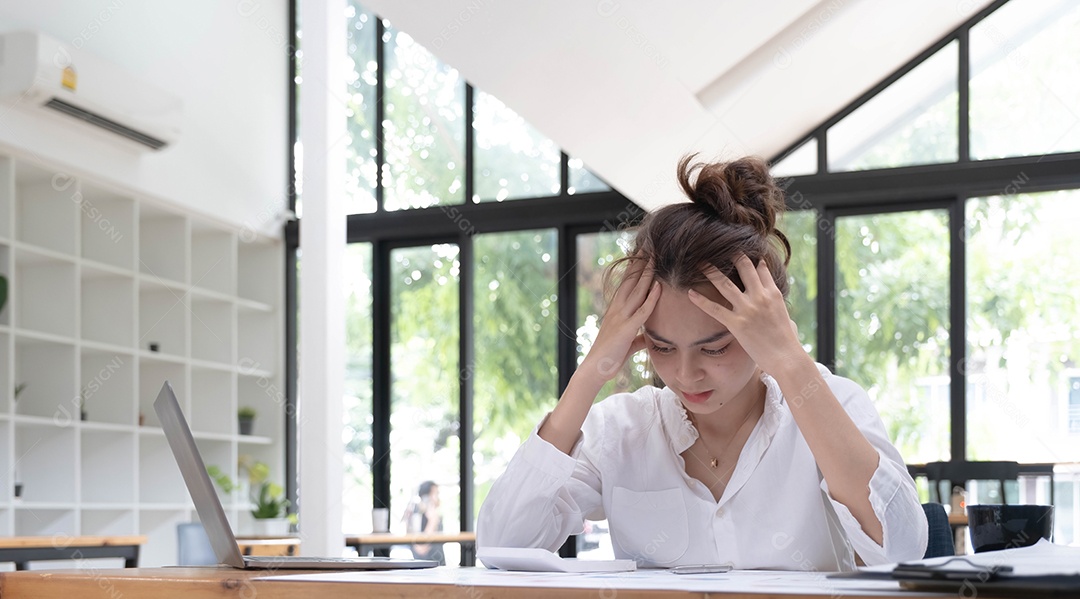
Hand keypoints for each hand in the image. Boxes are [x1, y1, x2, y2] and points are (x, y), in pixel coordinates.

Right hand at [581, 262, 661, 381]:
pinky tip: (658, 286)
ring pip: (636, 291)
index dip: (636, 268)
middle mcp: (617, 309)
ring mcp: (620, 318)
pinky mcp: (625, 330)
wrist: (594, 371)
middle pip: (631, 281)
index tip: (644, 253)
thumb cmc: (609, 358)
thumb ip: (640, 336)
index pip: (628, 284)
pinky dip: (651, 298)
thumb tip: (650, 335)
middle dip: (641, 262)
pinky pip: (641, 311)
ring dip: (647, 273)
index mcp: (617, 310)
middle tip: (649, 244)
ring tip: (655, 255)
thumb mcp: (628, 343)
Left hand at [687, 255, 805, 376]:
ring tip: (700, 262)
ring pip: (725, 284)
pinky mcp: (737, 323)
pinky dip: (700, 300)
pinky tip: (690, 293)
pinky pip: (714, 309)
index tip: (740, 251)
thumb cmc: (788, 342)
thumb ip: (778, 309)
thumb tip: (778, 309)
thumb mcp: (787, 318)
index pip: (760, 268)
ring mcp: (747, 309)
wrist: (787, 358)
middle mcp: (760, 297)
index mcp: (773, 294)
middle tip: (719, 247)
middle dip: (732, 255)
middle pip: (744, 268)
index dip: (750, 258)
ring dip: (711, 271)